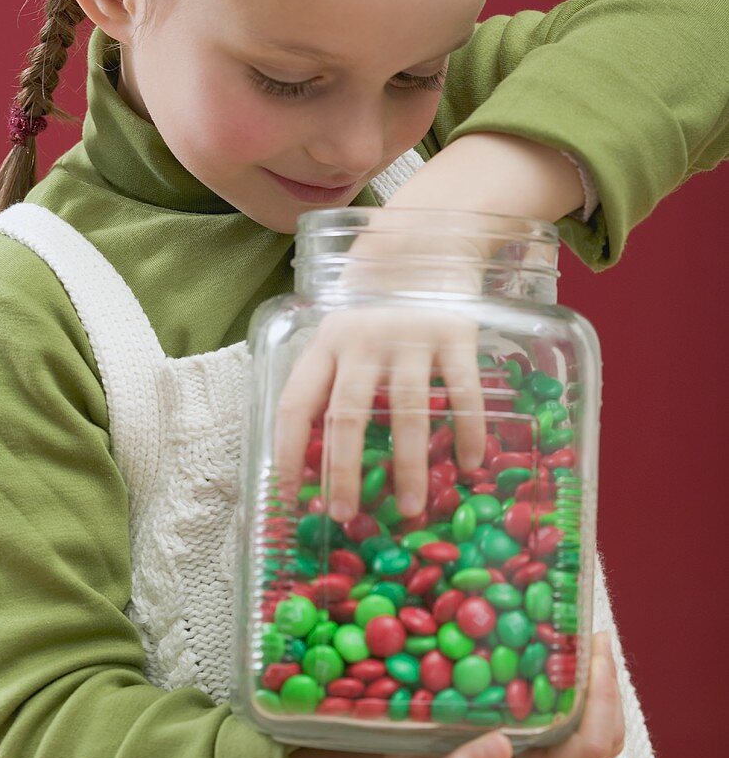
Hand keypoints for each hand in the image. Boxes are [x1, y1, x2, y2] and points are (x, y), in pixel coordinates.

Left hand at [272, 208, 500, 517]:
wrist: (426, 241)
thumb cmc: (375, 302)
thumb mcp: (341, 330)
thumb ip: (330, 378)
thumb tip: (316, 454)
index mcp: (326, 342)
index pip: (297, 402)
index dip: (288, 451)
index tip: (291, 498)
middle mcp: (363, 340)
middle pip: (349, 413)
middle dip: (344, 470)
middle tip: (346, 516)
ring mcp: (411, 336)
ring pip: (407, 409)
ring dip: (409, 465)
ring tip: (412, 509)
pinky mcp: (455, 332)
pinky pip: (463, 390)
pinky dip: (468, 430)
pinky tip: (470, 465)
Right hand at [380, 631, 624, 757]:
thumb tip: (501, 744)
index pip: (592, 742)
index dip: (603, 697)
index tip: (593, 650)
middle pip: (605, 730)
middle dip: (607, 679)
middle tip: (594, 633)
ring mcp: (543, 752)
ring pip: (591, 721)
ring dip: (592, 678)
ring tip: (579, 636)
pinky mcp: (531, 737)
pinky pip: (567, 711)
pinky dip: (570, 679)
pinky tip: (550, 650)